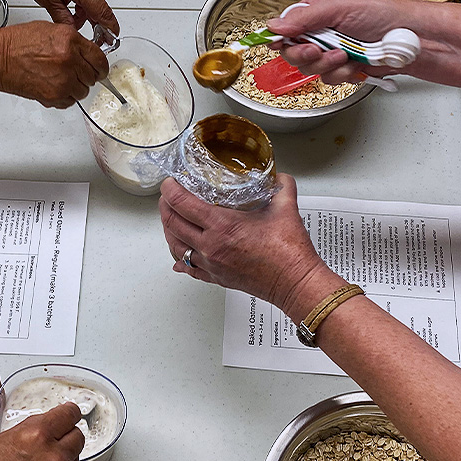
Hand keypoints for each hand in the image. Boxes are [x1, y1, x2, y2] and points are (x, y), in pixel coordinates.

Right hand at [0, 19, 108, 107]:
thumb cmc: (16, 43)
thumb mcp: (50, 29)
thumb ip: (72, 41)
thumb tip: (86, 52)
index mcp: (70, 40)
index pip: (99, 58)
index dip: (101, 65)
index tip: (99, 69)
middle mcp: (69, 60)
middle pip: (93, 76)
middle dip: (86, 76)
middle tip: (74, 74)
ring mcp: (63, 80)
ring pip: (83, 91)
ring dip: (75, 87)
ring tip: (59, 79)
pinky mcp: (54, 96)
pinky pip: (70, 102)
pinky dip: (64, 97)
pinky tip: (52, 87)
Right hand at [0, 402, 84, 460]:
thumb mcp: (2, 442)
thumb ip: (30, 430)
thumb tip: (47, 424)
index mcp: (37, 436)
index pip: (69, 414)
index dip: (69, 413)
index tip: (70, 414)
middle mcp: (52, 457)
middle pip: (78, 437)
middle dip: (67, 436)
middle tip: (53, 440)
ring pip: (73, 460)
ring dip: (61, 459)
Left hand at [3, 0, 119, 33]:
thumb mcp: (47, 0)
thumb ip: (63, 19)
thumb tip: (72, 32)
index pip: (102, 10)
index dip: (109, 27)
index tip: (112, 38)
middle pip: (102, 8)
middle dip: (101, 25)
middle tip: (97, 39)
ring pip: (97, 3)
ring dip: (90, 16)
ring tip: (77, 25)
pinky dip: (86, 7)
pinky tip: (75, 14)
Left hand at [159, 174, 330, 315]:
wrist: (295, 283)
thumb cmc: (289, 252)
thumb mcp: (286, 208)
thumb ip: (282, 186)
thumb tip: (279, 177)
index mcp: (222, 226)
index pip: (182, 204)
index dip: (170, 190)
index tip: (170, 183)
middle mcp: (211, 246)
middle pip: (172, 224)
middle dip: (165, 207)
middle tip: (168, 197)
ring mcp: (211, 264)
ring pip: (176, 247)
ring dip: (169, 231)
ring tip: (171, 220)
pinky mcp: (216, 278)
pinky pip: (190, 269)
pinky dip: (181, 259)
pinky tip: (179, 257)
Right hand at [266, 0, 433, 84]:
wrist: (418, 39)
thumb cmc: (390, 13)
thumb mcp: (342, 6)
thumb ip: (305, 17)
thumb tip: (275, 25)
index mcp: (322, 8)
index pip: (288, 25)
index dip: (283, 37)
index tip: (281, 45)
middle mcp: (327, 29)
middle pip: (295, 51)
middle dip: (308, 54)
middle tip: (319, 49)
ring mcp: (337, 50)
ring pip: (312, 68)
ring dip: (328, 65)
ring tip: (346, 55)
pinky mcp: (348, 67)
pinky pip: (331, 79)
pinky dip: (343, 74)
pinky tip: (356, 65)